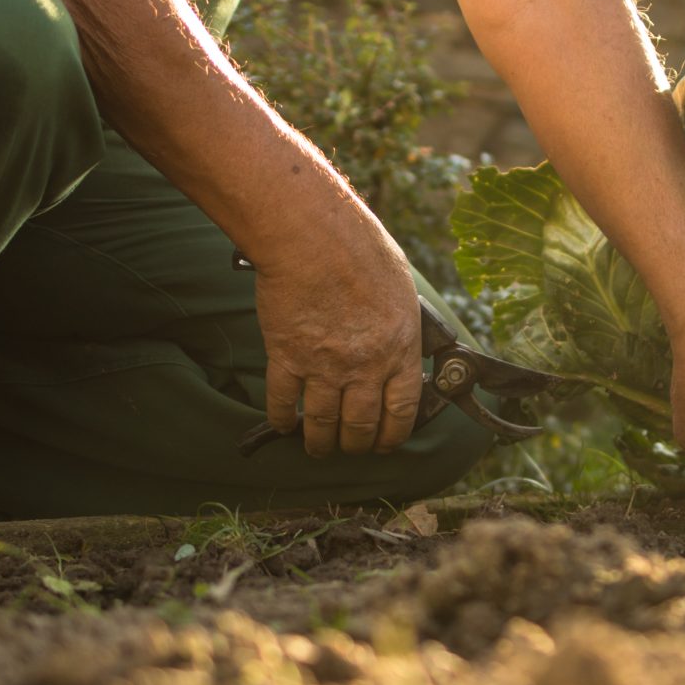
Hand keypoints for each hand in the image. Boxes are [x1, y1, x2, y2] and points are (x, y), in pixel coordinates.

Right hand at [253, 197, 423, 458]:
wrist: (313, 237)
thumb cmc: (359, 249)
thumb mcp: (401, 289)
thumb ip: (401, 325)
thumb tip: (401, 344)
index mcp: (400, 348)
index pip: (401, 411)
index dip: (393, 435)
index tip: (386, 442)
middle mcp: (365, 366)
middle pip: (361, 425)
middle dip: (356, 444)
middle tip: (351, 447)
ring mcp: (324, 366)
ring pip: (323, 423)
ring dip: (320, 443)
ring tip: (317, 447)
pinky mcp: (287, 357)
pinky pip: (283, 402)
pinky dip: (283, 419)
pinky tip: (285, 424)